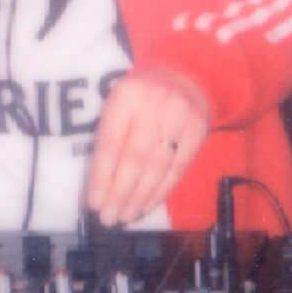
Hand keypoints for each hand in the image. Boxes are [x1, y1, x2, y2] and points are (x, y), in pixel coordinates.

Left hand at [84, 66, 208, 226]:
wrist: (187, 74)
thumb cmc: (142, 94)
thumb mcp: (120, 101)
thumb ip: (109, 134)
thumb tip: (97, 183)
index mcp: (126, 96)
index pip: (111, 143)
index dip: (101, 176)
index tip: (93, 203)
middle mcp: (154, 106)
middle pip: (134, 159)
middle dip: (119, 193)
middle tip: (108, 218)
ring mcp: (179, 119)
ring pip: (157, 168)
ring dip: (139, 198)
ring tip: (125, 216)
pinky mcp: (198, 133)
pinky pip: (177, 170)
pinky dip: (160, 192)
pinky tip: (146, 206)